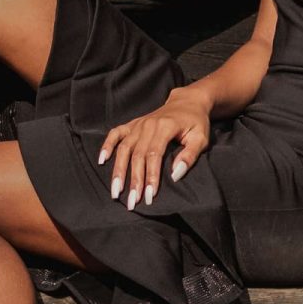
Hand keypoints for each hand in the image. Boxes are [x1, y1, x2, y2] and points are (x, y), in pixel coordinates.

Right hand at [98, 89, 212, 210]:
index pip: (154, 155)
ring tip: (115, 191)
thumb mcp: (201, 138)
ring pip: (124, 148)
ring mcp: (138, 124)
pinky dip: (107, 145)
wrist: (187, 101)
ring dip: (118, 170)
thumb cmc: (196, 122)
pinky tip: (102, 160)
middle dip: (134, 180)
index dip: (151, 176)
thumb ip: (189, 156)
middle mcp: (148, 125)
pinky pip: (116, 133)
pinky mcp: (133, 124)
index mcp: (165, 127)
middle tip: (131, 202)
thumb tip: (175, 175)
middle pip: (137, 155)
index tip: (149, 196)